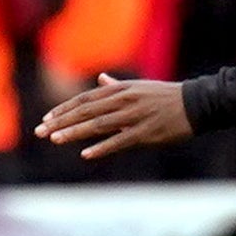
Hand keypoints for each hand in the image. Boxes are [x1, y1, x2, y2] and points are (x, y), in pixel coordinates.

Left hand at [35, 76, 196, 159]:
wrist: (195, 104)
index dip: (64, 109)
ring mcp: (135, 116)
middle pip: (86, 111)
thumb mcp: (138, 87)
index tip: (46, 119)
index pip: (85, 99)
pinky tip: (86, 154)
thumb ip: (116, 86)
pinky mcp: (146, 132)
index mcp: (121, 89)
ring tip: (55, 139)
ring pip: (98, 125)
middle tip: (40, 131)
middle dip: (61, 121)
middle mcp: (124, 100)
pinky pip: (120, 141)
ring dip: (75, 132)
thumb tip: (100, 80)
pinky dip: (102, 147)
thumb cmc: (166, 96)